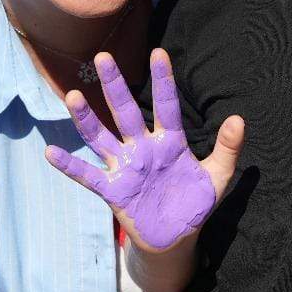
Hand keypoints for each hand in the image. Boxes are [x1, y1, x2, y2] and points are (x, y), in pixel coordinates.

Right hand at [44, 49, 243, 251]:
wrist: (177, 239)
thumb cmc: (195, 203)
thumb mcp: (217, 177)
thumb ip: (228, 148)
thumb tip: (239, 118)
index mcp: (170, 142)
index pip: (166, 106)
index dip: (163, 81)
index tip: (159, 53)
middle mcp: (143, 148)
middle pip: (126, 112)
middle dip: (115, 86)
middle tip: (103, 58)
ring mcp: (125, 167)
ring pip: (101, 137)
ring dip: (87, 118)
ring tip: (73, 96)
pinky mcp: (114, 190)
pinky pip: (88, 176)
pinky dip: (70, 165)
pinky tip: (51, 152)